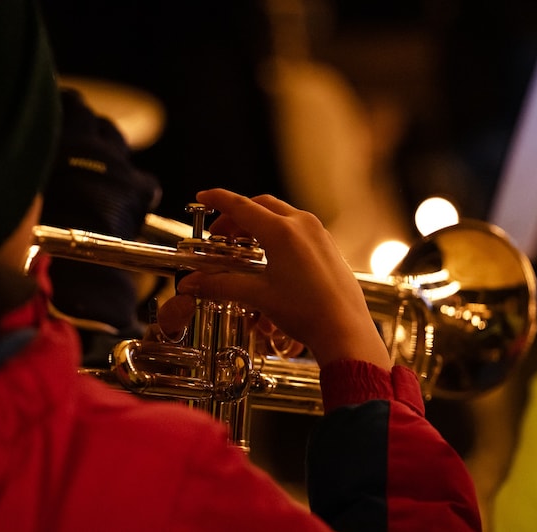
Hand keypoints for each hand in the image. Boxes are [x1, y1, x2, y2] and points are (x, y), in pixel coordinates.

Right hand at [170, 188, 390, 370]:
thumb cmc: (306, 312)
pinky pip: (297, 229)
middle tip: (220, 235)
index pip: (241, 206)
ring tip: (242, 246)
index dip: (218, 200)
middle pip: (261, 206)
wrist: (344, 329)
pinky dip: (277, 233)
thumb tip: (192, 283)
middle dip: (237, 216)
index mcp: (282, 231)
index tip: (203, 196)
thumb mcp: (258, 297)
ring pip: (281, 215)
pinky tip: (270, 256)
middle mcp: (302, 225)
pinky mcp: (327, 246)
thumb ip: (221, 285)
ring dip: (258, 224)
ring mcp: (318, 234)